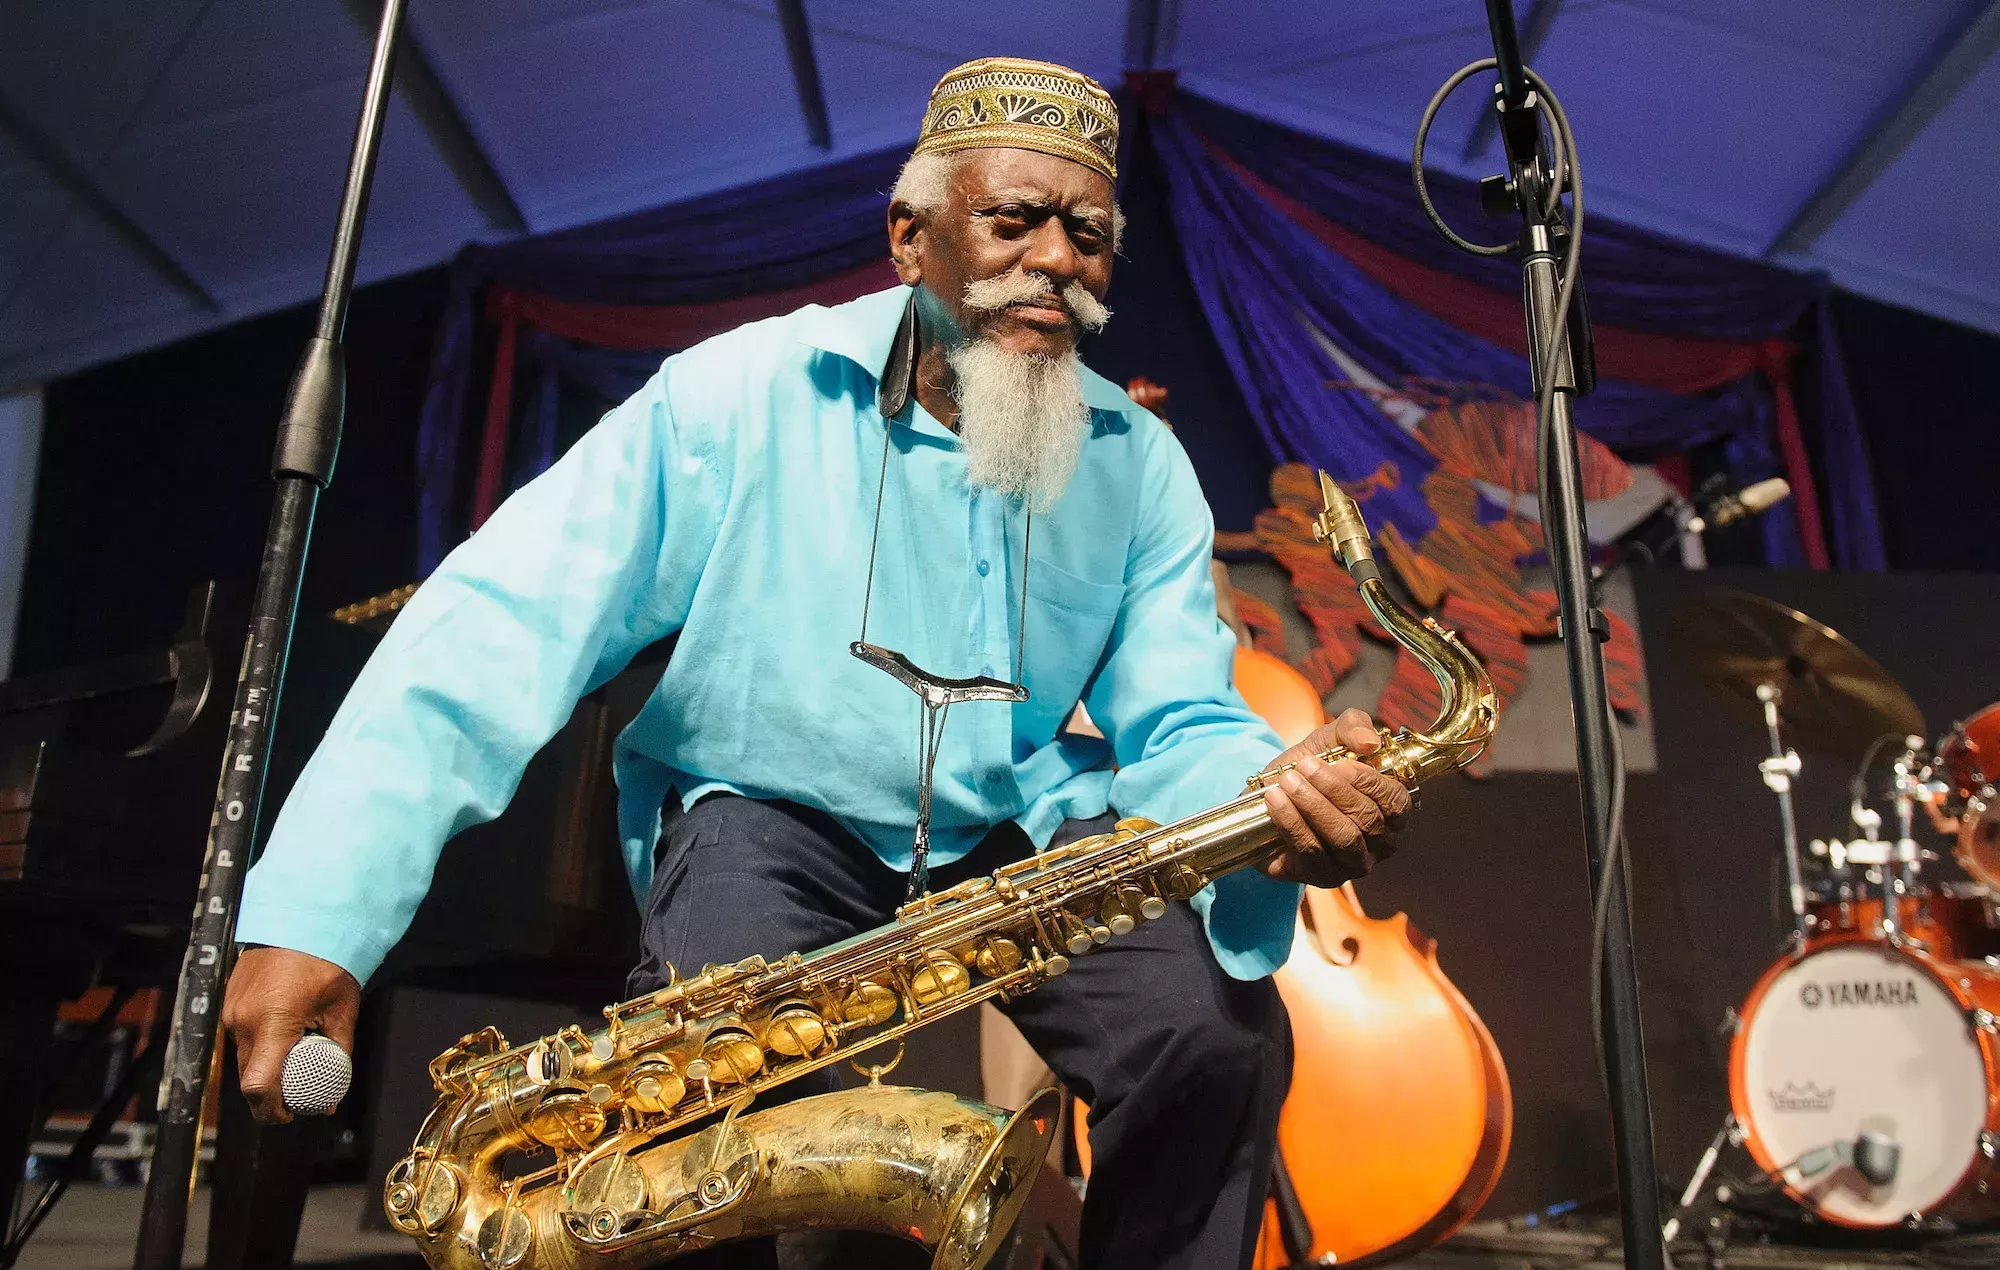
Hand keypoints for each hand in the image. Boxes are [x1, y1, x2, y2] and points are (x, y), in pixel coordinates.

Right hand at [220, 946, 359, 1123]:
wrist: (303, 918)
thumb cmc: (328, 961)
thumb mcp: (342, 1011)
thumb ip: (337, 1055)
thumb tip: (331, 1096)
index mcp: (272, 1021)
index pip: (258, 1085)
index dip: (271, 1110)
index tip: (290, 1114)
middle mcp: (243, 1019)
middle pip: (249, 1077)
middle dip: (272, 1092)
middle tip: (301, 1091)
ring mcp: (232, 1009)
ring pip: (244, 1057)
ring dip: (266, 1066)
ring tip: (297, 1055)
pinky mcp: (229, 1001)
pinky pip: (241, 1035)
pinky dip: (260, 1044)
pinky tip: (285, 1033)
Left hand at [1259, 708, 1411, 886]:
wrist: (1267, 794)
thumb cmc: (1308, 769)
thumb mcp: (1329, 740)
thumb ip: (1353, 728)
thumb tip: (1370, 742)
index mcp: (1391, 812)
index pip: (1395, 802)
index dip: (1369, 782)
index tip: (1339, 762)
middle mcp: (1379, 844)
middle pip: (1366, 820)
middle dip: (1333, 790)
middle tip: (1305, 766)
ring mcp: (1351, 865)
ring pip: (1342, 838)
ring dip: (1313, 805)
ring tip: (1288, 781)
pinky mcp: (1321, 877)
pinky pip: (1310, 851)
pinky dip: (1291, 822)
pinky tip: (1274, 801)